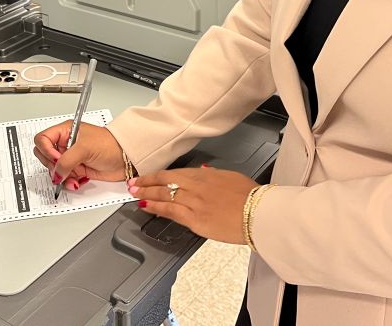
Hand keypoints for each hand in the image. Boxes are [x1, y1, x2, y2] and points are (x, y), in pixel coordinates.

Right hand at [34, 121, 126, 189]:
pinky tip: (76, 182)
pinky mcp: (76, 169)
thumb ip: (66, 161)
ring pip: (54, 169)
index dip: (46, 150)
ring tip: (72, 178)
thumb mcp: (85, 148)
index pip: (42, 139)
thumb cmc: (110, 144)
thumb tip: (56, 173)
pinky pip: (64, 178)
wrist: (126, 158)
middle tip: (63, 169)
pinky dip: (68, 182)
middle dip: (52, 166)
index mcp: (66, 131)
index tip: (57, 158)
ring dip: (61, 177)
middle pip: (44, 155)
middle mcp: (66, 143)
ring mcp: (71, 157)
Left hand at [128, 166, 258, 244]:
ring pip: (164, 196)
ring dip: (146, 194)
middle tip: (132, 183)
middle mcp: (196, 187)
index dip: (157, 175)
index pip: (173, 173)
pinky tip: (146, 206)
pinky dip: (156, 208)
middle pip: (164, 182)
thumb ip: (212, 174)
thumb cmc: (250, 197)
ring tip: (134, 194)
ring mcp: (194, 203)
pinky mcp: (195, 220)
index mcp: (204, 175)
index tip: (146, 176)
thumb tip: (202, 171)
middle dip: (146, 182)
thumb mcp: (230, 177)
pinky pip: (171, 212)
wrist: (259, 213)